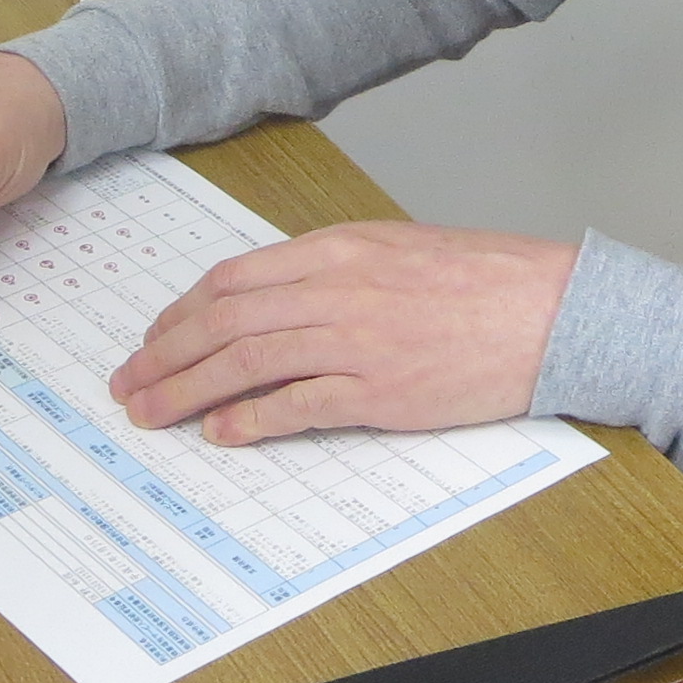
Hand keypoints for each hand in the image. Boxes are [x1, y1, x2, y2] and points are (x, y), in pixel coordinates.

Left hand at [107, 223, 574, 445]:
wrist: (554, 310)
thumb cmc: (488, 280)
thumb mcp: (399, 251)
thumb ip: (338, 272)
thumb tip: (280, 302)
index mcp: (338, 249)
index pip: (234, 280)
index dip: (181, 312)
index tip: (155, 338)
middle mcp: (337, 289)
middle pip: (224, 321)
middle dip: (164, 354)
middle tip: (128, 383)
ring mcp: (355, 340)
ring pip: (245, 361)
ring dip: (187, 390)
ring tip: (152, 413)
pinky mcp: (380, 390)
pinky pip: (297, 405)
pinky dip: (250, 419)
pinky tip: (222, 433)